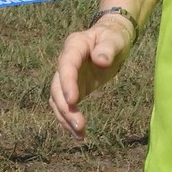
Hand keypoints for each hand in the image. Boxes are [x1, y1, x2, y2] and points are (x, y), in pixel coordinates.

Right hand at [49, 16, 134, 138]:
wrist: (111, 40)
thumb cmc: (113, 37)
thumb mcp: (114, 39)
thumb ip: (107, 48)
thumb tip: (101, 61)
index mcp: (74, 46)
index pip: (66, 65)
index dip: (67, 83)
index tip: (74, 100)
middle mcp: (65, 62)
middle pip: (57, 87)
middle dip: (65, 108)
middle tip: (79, 125)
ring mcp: (67, 77)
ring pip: (58, 100)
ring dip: (65, 118)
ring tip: (79, 134)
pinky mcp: (73, 88)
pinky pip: (66, 105)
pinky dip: (69, 120)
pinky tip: (79, 134)